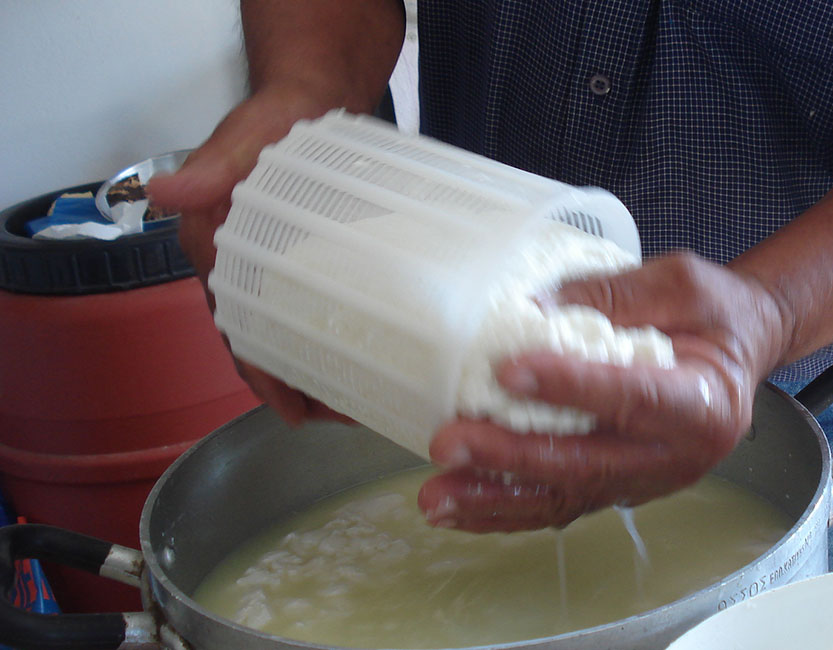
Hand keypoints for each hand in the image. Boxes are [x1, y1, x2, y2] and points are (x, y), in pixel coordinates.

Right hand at [147, 86, 351, 425]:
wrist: (308, 94)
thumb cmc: (272, 117)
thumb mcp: (244, 136)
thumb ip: (211, 165)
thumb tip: (168, 193)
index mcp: (216, 250)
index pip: (235, 327)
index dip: (261, 374)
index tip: (293, 412)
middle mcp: (242, 268)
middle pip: (266, 343)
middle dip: (300, 387)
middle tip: (346, 416)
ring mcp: (277, 265)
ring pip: (295, 331)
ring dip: (324, 367)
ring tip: (366, 400)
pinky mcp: (310, 257)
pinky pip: (321, 305)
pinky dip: (341, 333)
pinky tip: (372, 353)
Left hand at [417, 252, 789, 531]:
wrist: (739, 349)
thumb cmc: (716, 314)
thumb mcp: (680, 283)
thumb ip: (614, 296)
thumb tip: (531, 308)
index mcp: (706, 402)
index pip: (634, 397)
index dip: (573, 387)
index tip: (511, 371)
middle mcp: (675, 456)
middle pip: (588, 464)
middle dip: (512, 456)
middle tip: (452, 441)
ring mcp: (644, 480)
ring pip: (565, 497)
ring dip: (495, 499)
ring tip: (436, 495)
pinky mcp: (615, 487)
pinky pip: (557, 504)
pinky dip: (504, 509)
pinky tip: (456, 506)